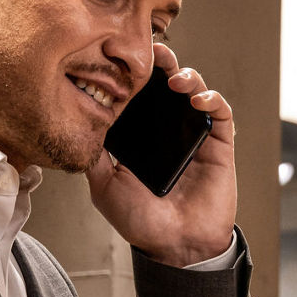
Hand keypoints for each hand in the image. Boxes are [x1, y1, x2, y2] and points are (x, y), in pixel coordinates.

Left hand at [86, 44, 236, 267]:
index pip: (139, 96)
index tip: (122, 57)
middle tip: (153, 50)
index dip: (133, 75)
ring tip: (175, 78)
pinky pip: (220, 113)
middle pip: (167, 85)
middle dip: (162, 63)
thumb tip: (76, 124)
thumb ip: (94, 155)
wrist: (175, 245)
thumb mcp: (104, 185)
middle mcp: (167, 131)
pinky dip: (211, 99)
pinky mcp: (218, 144)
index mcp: (142, 137)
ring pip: (194, 91)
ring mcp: (193, 135)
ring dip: (187, 76)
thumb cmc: (141, 221)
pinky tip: (198, 100)